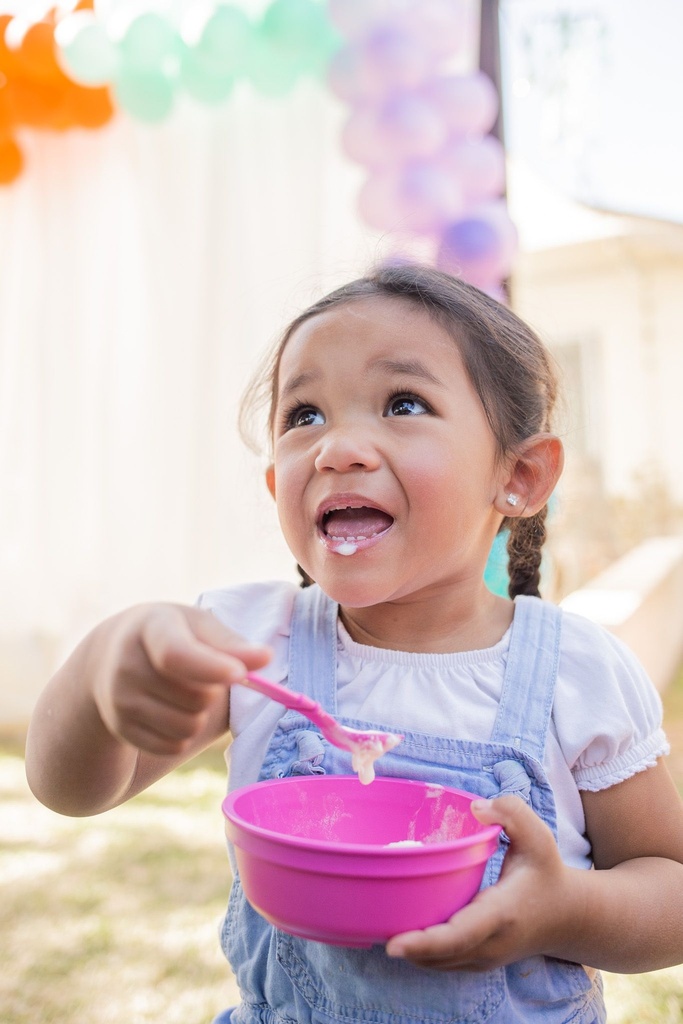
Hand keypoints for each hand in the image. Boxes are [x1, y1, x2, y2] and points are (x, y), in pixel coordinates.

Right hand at [91, 603, 271, 755]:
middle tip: (201, 674)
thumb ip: (231, 643)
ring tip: (187, 692)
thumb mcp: (199, 626)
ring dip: (201, 715)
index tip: (239, 675)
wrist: (114, 655)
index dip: (211, 668)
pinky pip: (173, 746)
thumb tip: (265, 658)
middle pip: (196, 698)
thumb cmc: (173, 635)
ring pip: (188, 727)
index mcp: (151, 626)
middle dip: (212, 690)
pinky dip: (184, 734)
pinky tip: (172, 710)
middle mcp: (126, 664)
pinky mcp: (121, 729)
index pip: (175, 654)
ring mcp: (119, 700)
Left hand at [385, 796, 578, 970]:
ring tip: (379, 925)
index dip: (426, 942)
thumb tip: (476, 808)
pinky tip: (401, 930)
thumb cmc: (545, 872)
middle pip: (440, 955)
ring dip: (409, 950)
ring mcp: (482, 959)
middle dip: (406, 946)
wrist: (567, 916)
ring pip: (437, 964)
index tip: (394, 944)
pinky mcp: (476, 961)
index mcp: (502, 914)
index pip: (461, 935)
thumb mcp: (539, 836)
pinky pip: (441, 962)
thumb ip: (512, 813)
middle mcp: (490, 944)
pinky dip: (420, 951)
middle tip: (372, 928)